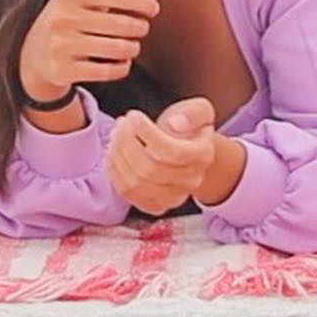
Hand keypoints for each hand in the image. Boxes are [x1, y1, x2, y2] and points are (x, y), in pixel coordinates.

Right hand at [18, 0, 158, 102]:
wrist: (31, 56)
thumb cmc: (70, 19)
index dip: (143, 3)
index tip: (153, 10)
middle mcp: (63, 17)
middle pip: (123, 24)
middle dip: (140, 27)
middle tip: (141, 29)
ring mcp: (60, 45)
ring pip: (119, 48)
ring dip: (134, 48)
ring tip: (132, 46)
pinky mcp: (62, 71)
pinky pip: (109, 71)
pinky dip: (123, 67)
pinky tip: (122, 62)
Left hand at [105, 97, 216, 216]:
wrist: (191, 151)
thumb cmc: (191, 127)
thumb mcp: (199, 110)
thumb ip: (191, 113)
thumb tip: (174, 125)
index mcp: (203, 156)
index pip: (173, 151)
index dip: (148, 134)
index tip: (134, 115)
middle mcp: (191, 181)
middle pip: (150, 169)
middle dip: (128, 144)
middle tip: (121, 123)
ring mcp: (173, 197)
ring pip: (135, 183)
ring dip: (118, 157)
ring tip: (115, 135)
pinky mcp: (155, 206)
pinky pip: (127, 193)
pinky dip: (114, 172)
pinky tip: (113, 152)